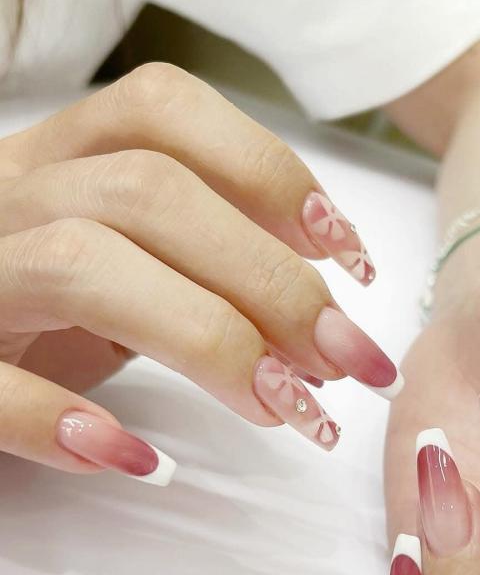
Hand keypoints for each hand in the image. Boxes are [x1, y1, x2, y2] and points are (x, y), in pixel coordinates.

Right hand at [0, 63, 400, 483]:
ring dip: (207, 337)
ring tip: (286, 410)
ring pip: (79, 262)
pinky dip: (60, 421)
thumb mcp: (120, 265)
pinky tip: (138, 461)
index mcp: (55, 162)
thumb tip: (324, 295)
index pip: (162, 113)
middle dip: (270, 278)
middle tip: (348, 362)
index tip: (350, 256)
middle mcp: (5, 198)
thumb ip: (200, 258)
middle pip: (146, 193)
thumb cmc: (34, 319)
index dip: (269, 171)